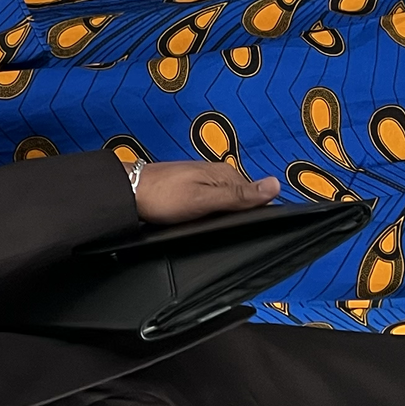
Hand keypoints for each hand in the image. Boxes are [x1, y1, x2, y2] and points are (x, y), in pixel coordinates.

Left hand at [128, 158, 278, 224]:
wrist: (128, 192)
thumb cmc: (163, 196)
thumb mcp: (205, 200)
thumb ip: (240, 195)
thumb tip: (276, 184)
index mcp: (225, 173)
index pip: (255, 194)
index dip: (256, 213)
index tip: (249, 230)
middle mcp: (216, 173)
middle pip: (240, 198)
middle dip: (238, 215)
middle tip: (224, 233)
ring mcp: (202, 180)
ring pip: (224, 202)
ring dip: (222, 216)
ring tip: (210, 228)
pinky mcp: (190, 189)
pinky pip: (210, 203)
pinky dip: (208, 215)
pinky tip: (200, 223)